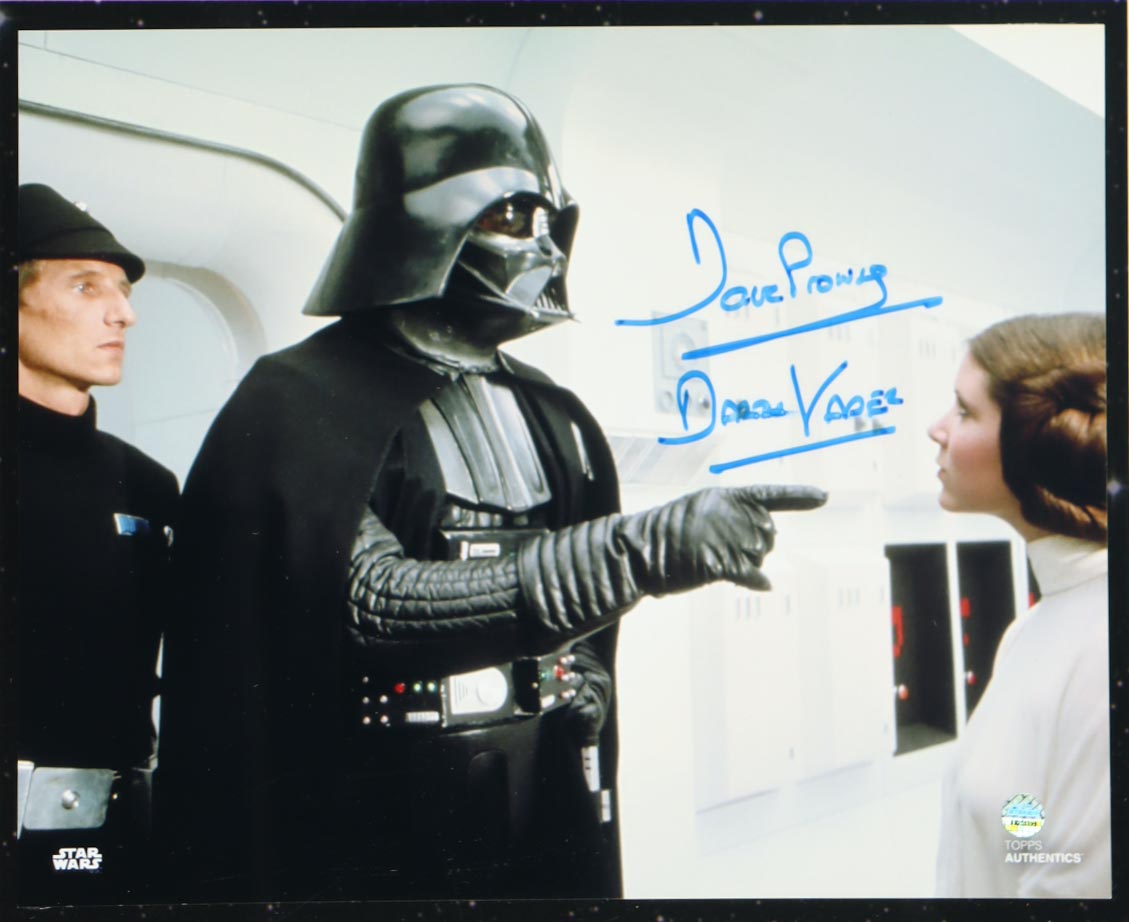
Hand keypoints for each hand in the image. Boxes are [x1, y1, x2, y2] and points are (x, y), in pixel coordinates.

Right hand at [619, 484, 826, 594]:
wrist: (639, 550)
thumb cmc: (665, 535)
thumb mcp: (697, 515)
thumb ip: (729, 524)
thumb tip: (759, 552)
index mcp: (725, 497)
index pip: (769, 494)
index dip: (799, 496)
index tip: (824, 496)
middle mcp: (732, 514)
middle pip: (767, 535)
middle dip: (754, 547)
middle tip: (721, 551)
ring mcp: (728, 537)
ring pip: (760, 556)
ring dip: (746, 564)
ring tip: (714, 561)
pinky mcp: (722, 562)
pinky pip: (752, 574)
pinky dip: (757, 581)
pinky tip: (761, 584)